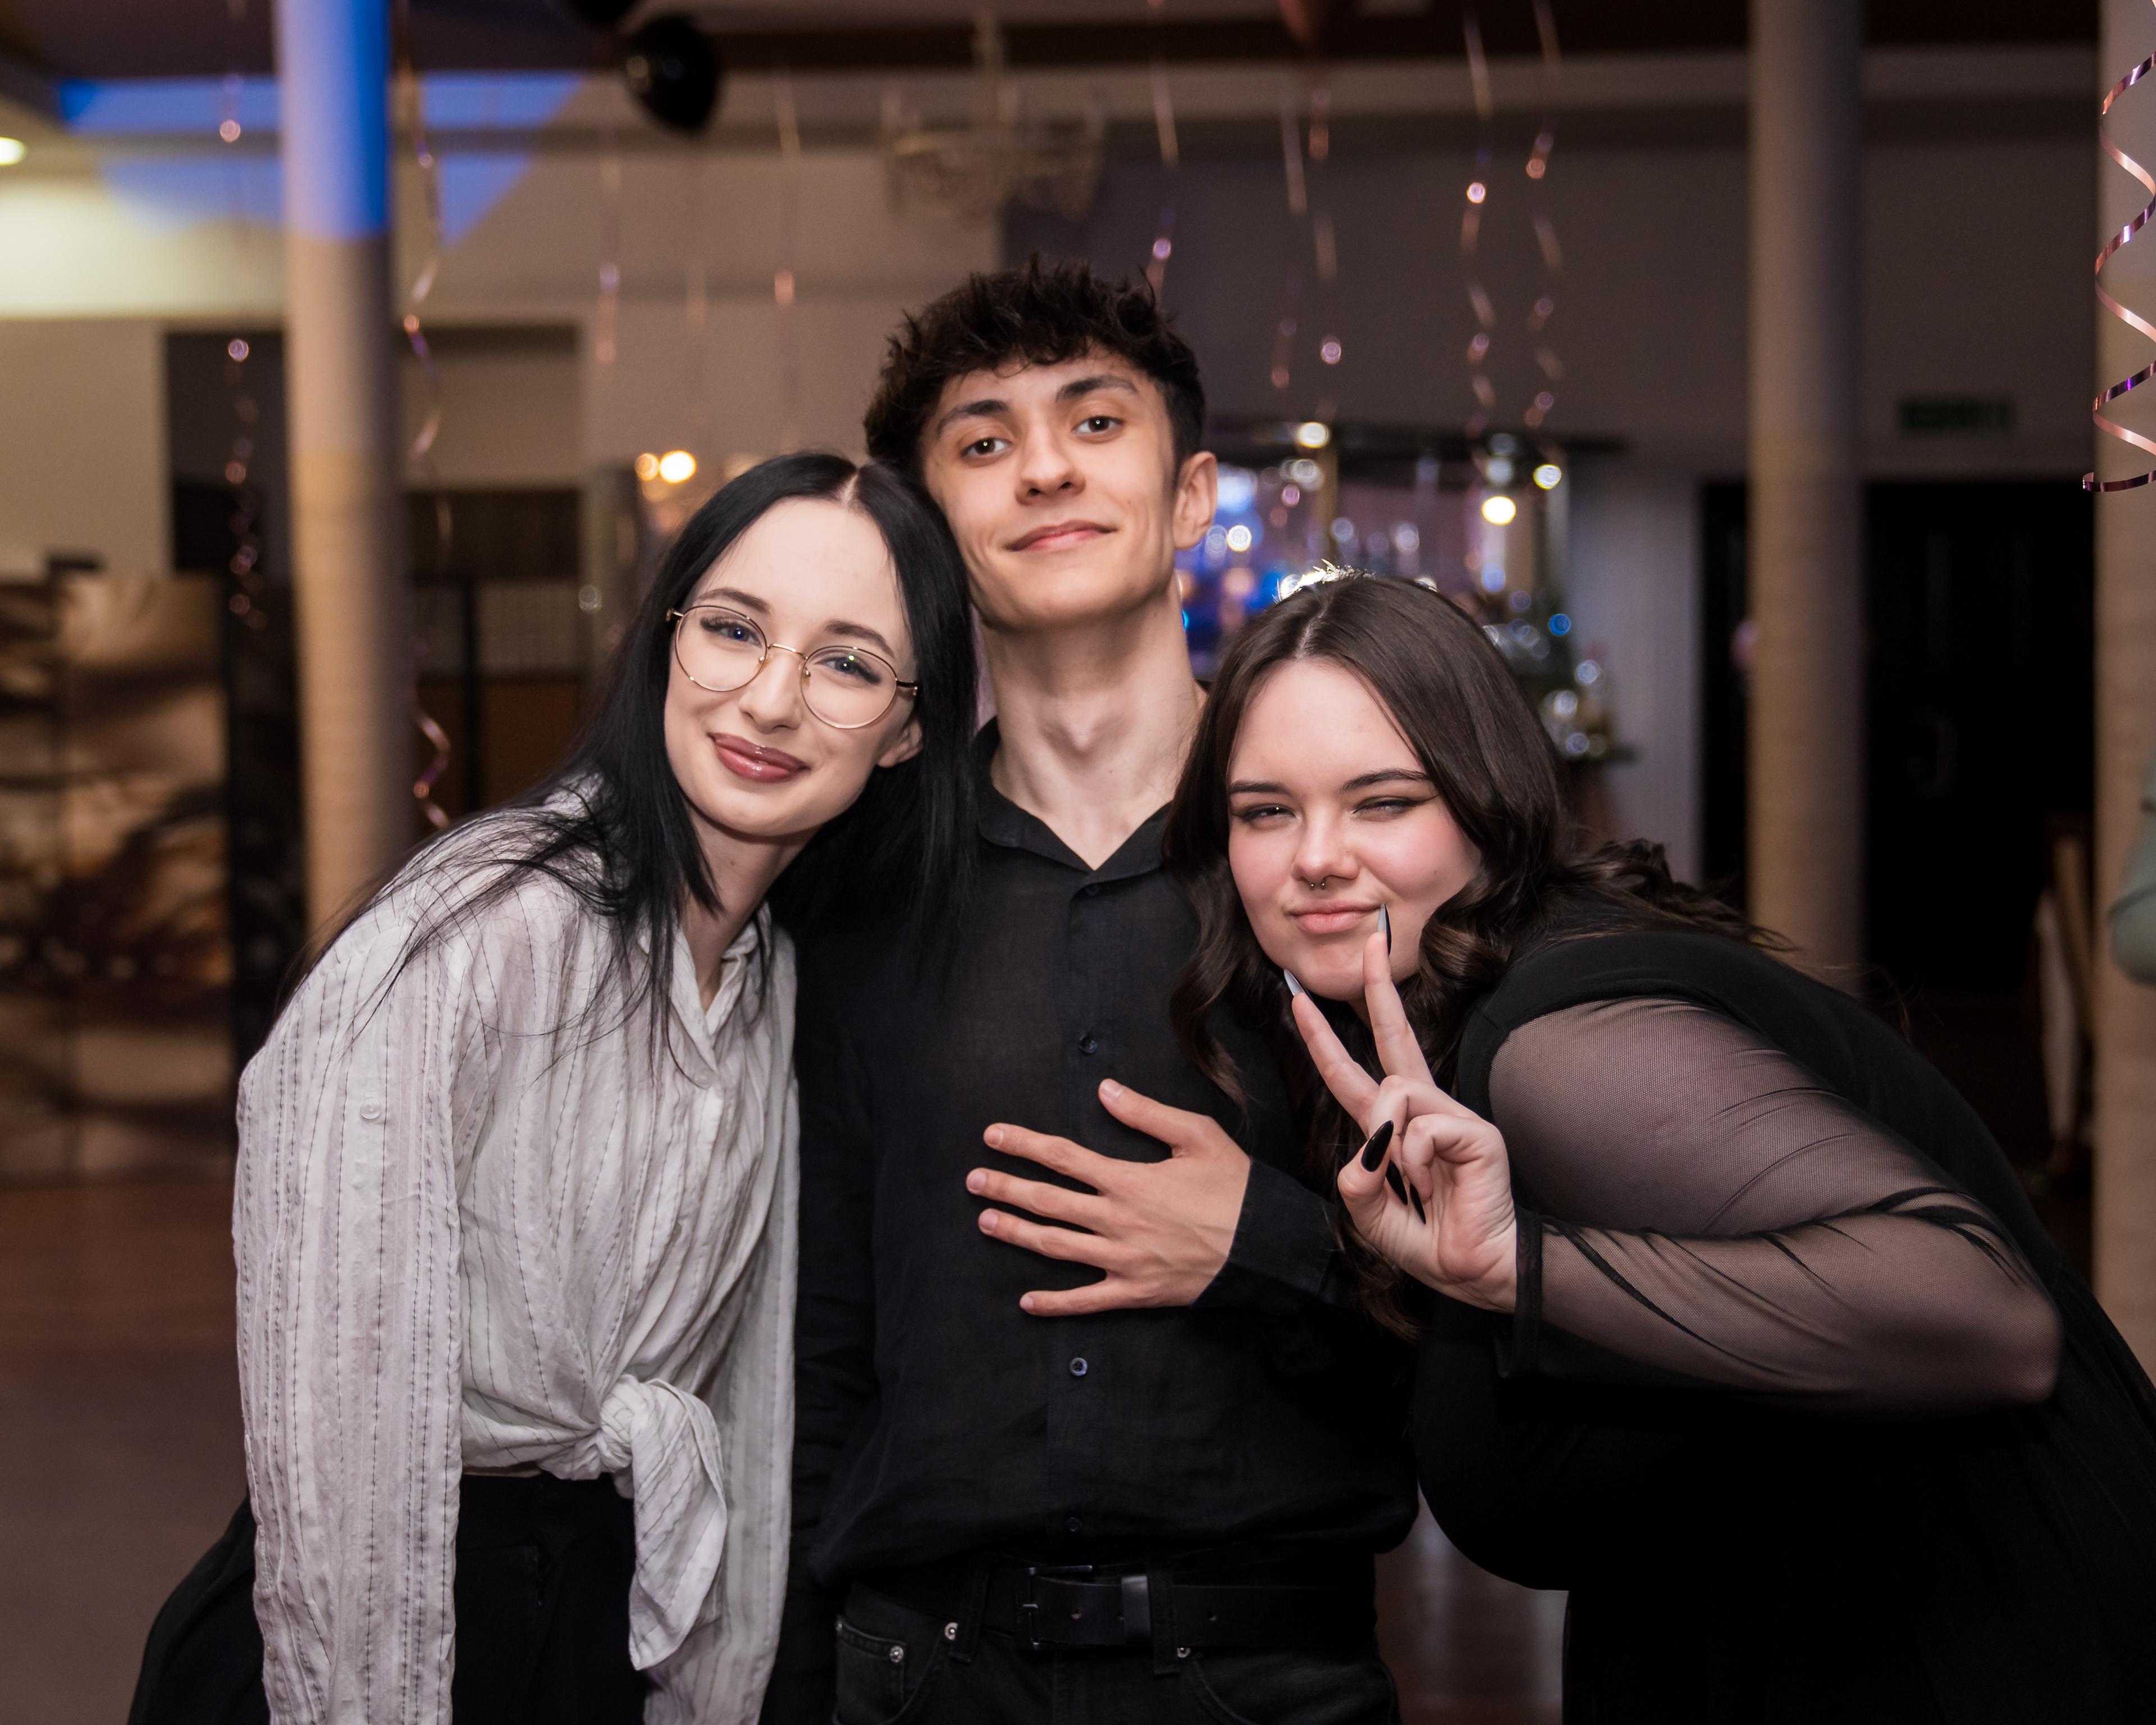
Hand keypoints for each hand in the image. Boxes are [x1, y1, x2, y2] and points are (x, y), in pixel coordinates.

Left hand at [969, 1081, 1251, 1315]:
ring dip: (1017, 1234)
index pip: (1063, 1157)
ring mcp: (1123, 1260)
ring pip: (1057, 1248)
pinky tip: (1026, 1302)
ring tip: (985, 1222)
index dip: (1023, 1144)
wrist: (1267, 1247)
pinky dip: (1055, 1304)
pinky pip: (1086, 1301)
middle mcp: (1118, 1220)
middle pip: (1048, 1202)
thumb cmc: (1236, 1188)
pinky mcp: (1135, 1292)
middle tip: (971, 1180)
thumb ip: (1146, 1113)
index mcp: (1129, 1180)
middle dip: (1006, 1188)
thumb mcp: (1198, 1136)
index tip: (991, 1135)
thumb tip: (1104, 1090)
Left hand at [1290, 929, 1518, 1311]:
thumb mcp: (1372, 1214)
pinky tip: (1431, 1185)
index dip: (1325, 1038)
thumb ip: (1357, 1182)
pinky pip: (1425, 1126)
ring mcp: (1453, 1117)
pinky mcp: (1477, 1132)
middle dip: (1380, 985)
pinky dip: (1415, 1161)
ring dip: (1390, 1142)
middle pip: (1395, 1035)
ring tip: (1413, 1185)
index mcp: (1395, 1127)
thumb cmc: (1430, 1243)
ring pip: (1397, 1091)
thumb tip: (1365, 1149)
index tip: (1299, 1000)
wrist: (1476, 1273)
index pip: (1353, 1073)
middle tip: (1373, 937)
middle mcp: (1425, 1111)